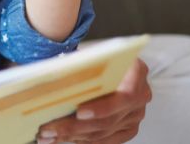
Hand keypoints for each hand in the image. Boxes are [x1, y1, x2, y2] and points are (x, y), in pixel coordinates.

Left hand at [36, 58, 151, 143]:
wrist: (112, 65)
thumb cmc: (100, 58)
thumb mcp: (93, 55)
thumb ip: (81, 66)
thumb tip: (54, 76)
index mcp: (136, 72)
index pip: (125, 95)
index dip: (102, 107)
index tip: (79, 112)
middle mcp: (140, 96)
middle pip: (109, 119)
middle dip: (75, 126)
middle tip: (50, 128)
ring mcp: (135, 115)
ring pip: (103, 132)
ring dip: (73, 135)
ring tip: (48, 135)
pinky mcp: (128, 129)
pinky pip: (106, 140)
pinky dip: (83, 140)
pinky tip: (64, 138)